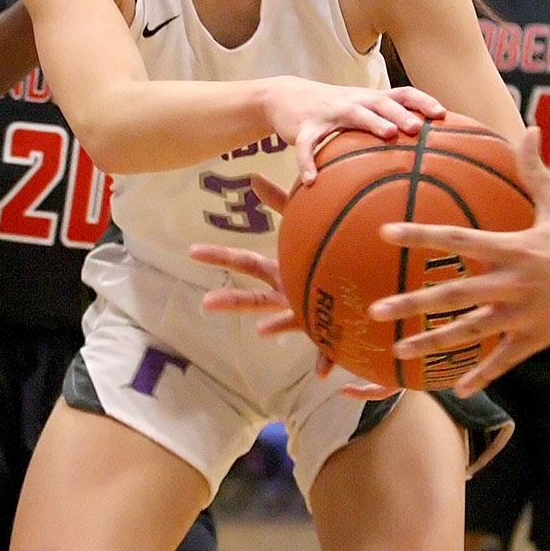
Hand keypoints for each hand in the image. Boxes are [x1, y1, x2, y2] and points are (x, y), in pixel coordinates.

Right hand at [190, 176, 385, 396]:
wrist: (358, 291)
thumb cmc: (327, 257)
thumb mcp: (303, 229)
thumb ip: (282, 204)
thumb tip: (254, 177)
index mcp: (280, 273)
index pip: (244, 262)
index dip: (219, 257)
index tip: (191, 253)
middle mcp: (288, 297)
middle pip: (254, 298)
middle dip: (231, 301)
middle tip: (204, 303)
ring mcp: (306, 317)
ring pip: (286, 322)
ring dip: (275, 326)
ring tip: (260, 330)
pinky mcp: (329, 331)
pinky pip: (327, 347)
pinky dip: (324, 358)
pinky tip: (322, 373)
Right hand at [261, 78, 445, 181]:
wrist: (285, 95)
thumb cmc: (334, 108)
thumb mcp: (360, 109)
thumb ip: (385, 122)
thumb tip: (422, 149)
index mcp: (369, 98)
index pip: (401, 93)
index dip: (422, 101)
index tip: (442, 115)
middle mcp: (352, 101)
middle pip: (380, 102)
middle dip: (401, 113)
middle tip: (418, 128)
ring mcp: (328, 112)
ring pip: (352, 114)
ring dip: (372, 122)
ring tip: (389, 135)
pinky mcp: (303, 127)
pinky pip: (305, 145)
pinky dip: (307, 162)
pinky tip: (311, 181)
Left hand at [365, 128, 549, 392]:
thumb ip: (535, 167)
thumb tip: (528, 127)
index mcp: (513, 247)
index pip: (456, 238)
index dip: (419, 235)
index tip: (384, 233)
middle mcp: (513, 283)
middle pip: (452, 295)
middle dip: (411, 303)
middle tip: (375, 310)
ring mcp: (525, 314)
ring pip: (471, 332)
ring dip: (433, 342)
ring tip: (399, 350)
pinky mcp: (539, 337)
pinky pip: (505, 359)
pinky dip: (483, 374)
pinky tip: (458, 389)